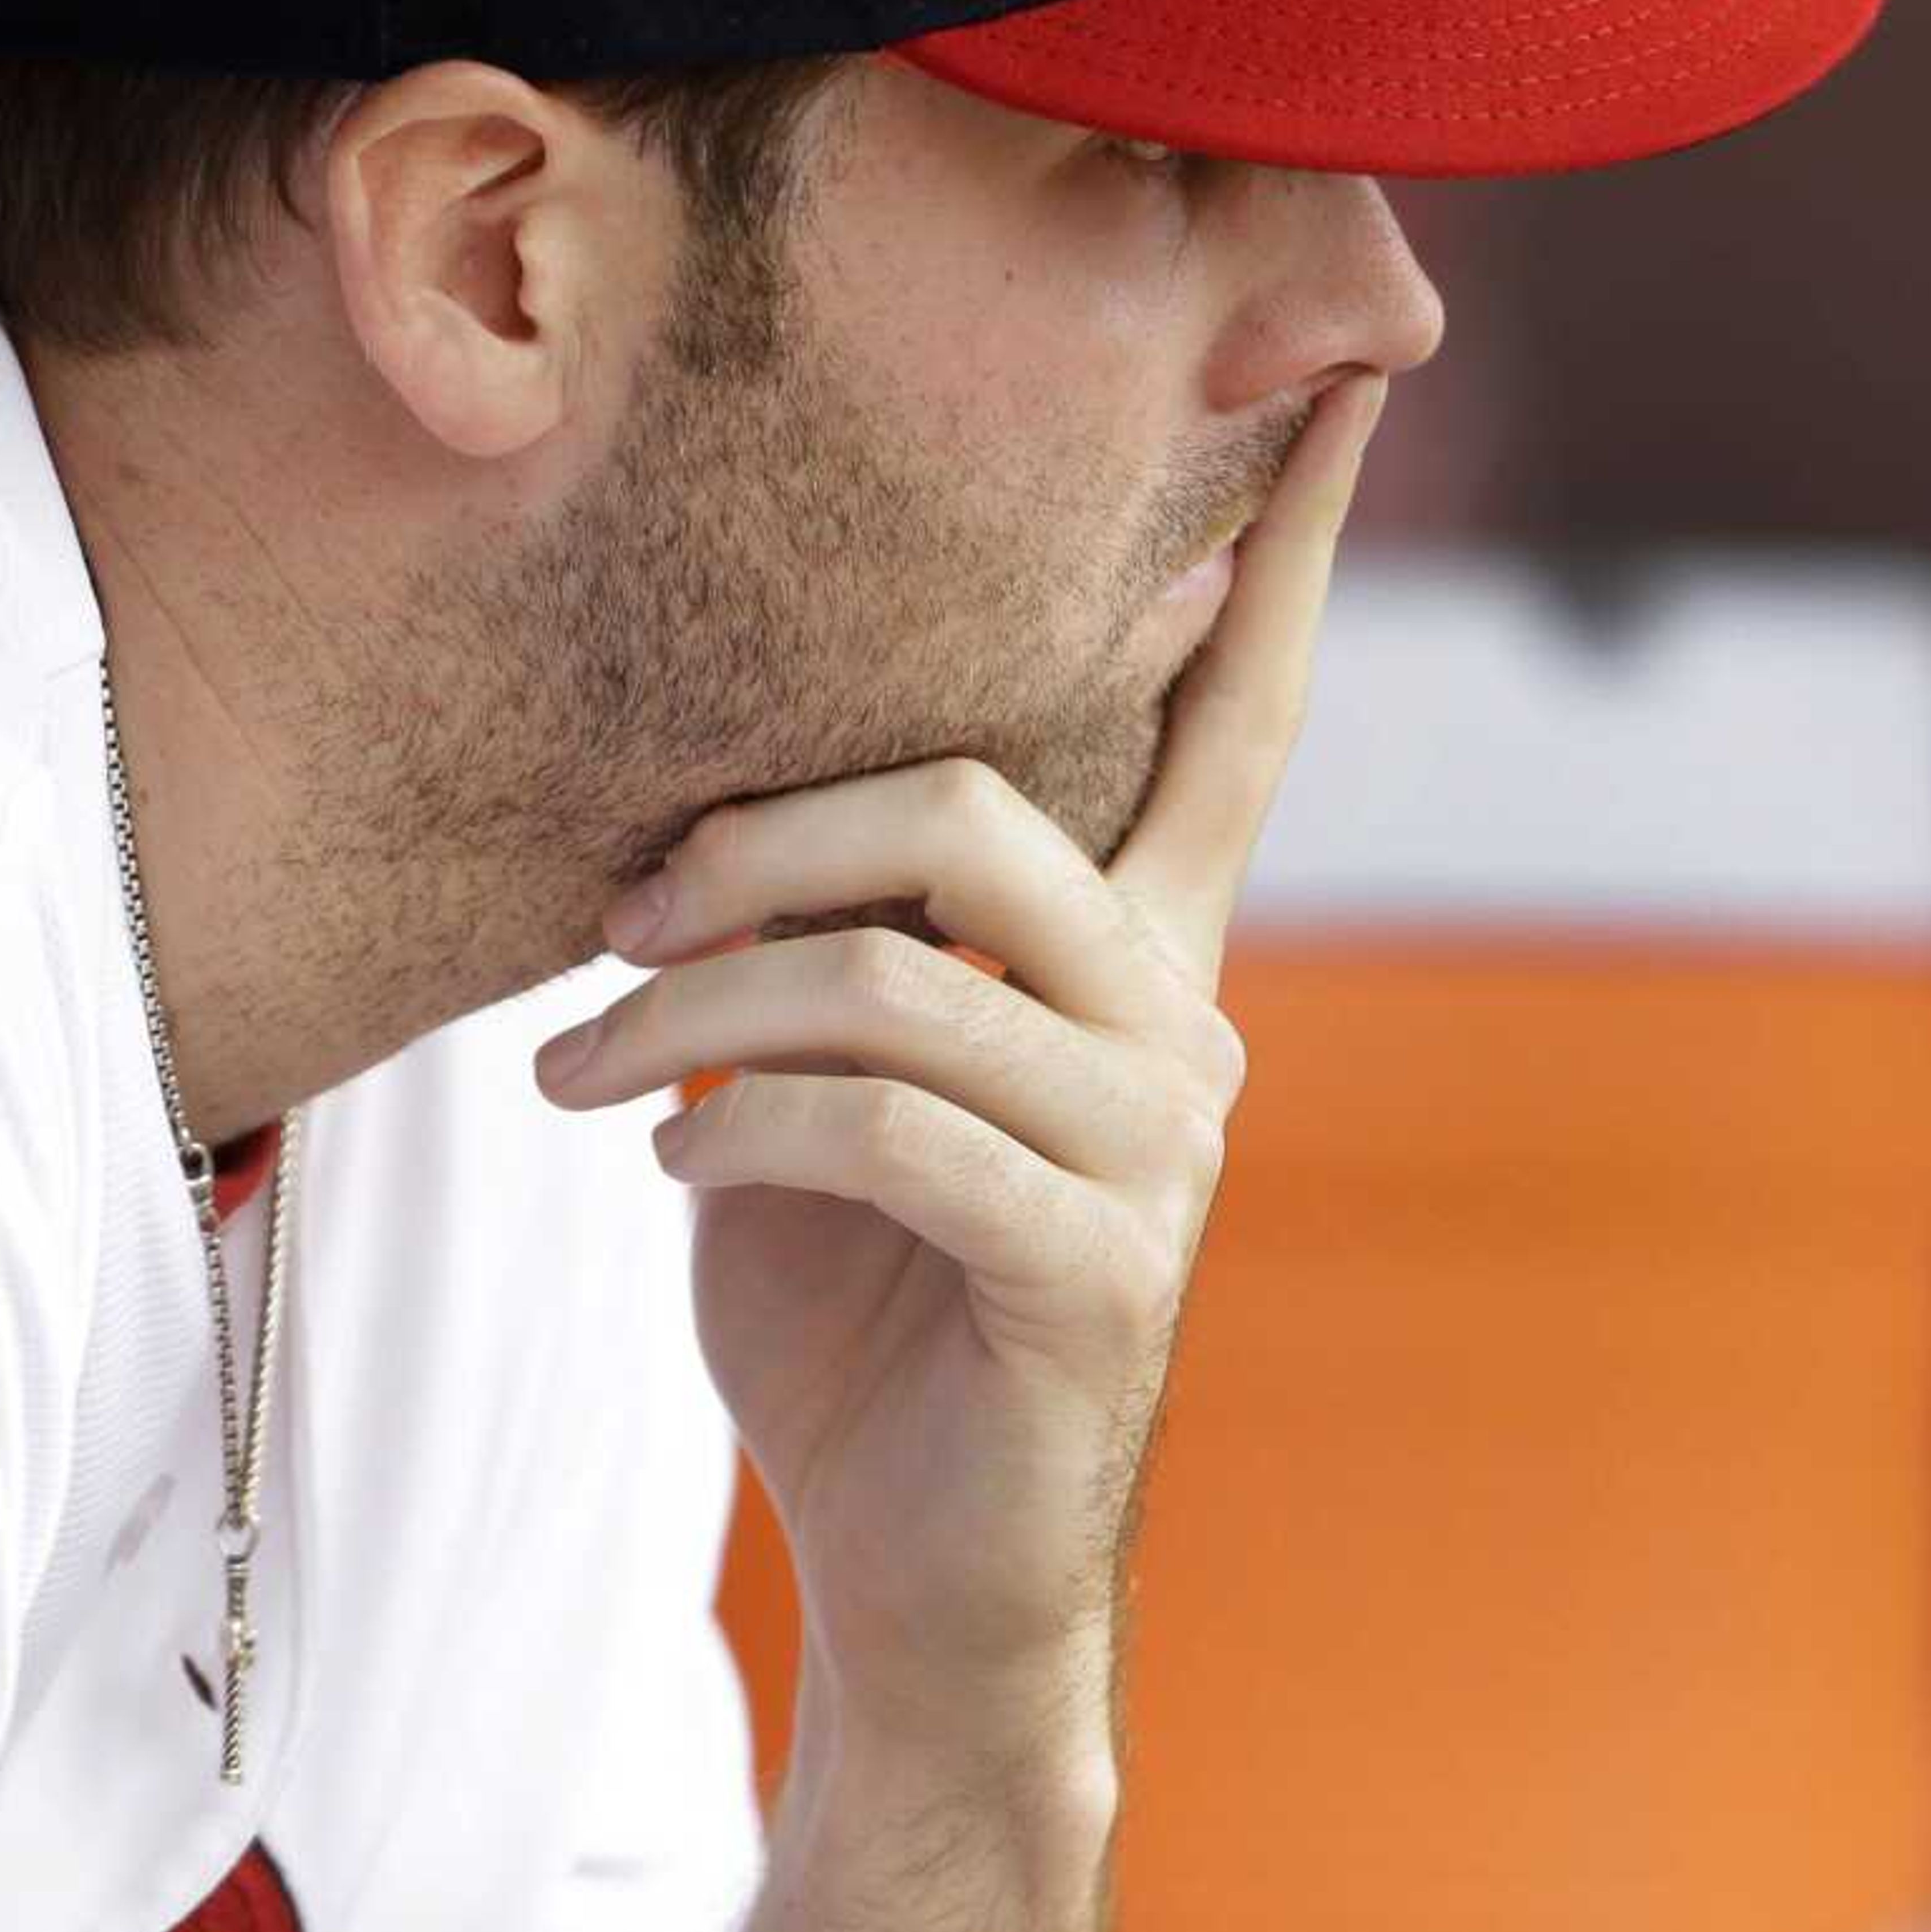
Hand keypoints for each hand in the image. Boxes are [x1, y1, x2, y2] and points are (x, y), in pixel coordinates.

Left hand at [534, 372, 1389, 1753]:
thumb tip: (721, 797)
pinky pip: (887, 1136)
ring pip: (897, 976)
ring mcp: (1153, 1149)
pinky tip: (665, 1169)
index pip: (1240, 712)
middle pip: (977, 806)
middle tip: (614, 914)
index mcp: (1142, 942)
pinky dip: (739, 1133)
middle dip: (759, 837)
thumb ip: (849, 921)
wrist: (914, 1555)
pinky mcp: (1092, 1275)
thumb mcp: (849, 1066)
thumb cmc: (864, 1282)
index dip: (1297, 548)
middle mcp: (1179, 1019)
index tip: (1350, 376)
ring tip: (579, 1068)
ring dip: (692, 1012)